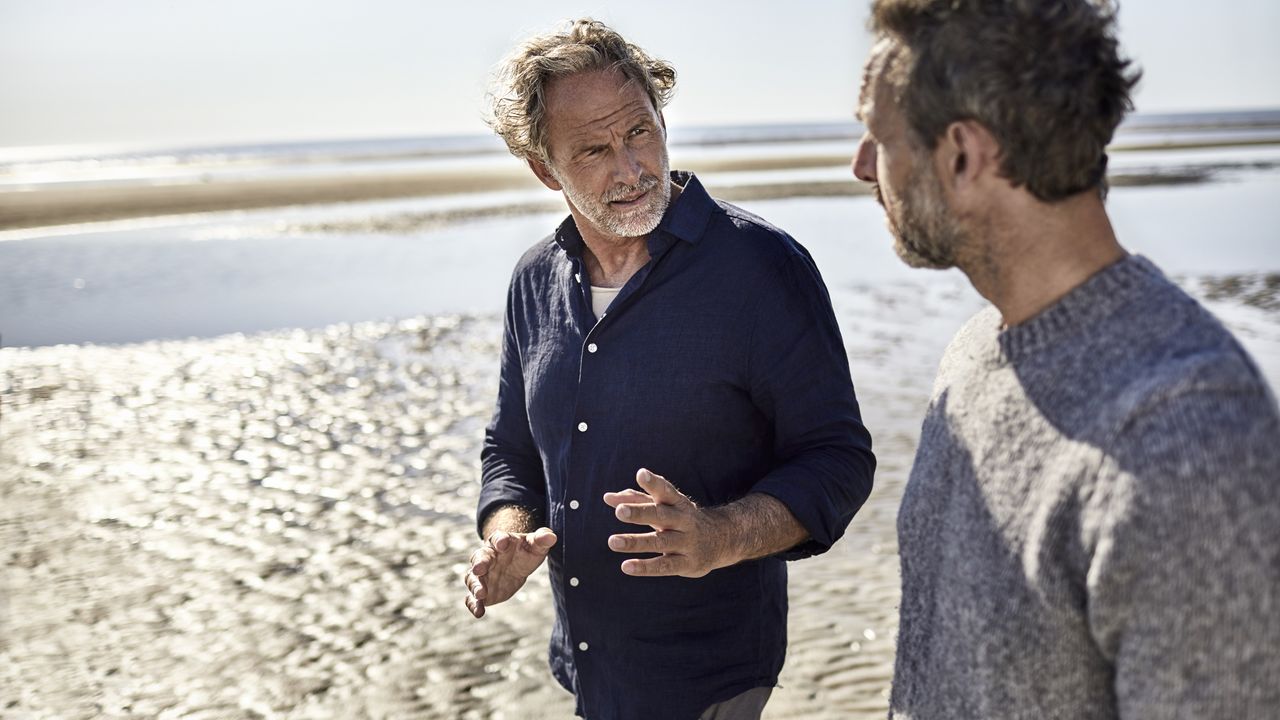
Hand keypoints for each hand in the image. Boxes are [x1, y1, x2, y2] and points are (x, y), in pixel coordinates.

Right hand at [463, 527, 556, 617]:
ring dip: (475, 585)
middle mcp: (487, 556)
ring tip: (480, 594)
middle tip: (479, 569)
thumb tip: (552, 537)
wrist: (516, 565)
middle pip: (479, 558)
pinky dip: (473, 604)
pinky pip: (472, 597)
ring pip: (473, 578)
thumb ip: (542, 539)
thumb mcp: (536, 545)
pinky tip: (478, 612)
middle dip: (479, 563)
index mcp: (500, 541)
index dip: (500, 540)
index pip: (497, 538)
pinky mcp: (482, 590)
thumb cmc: (526, 552)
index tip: (502, 543)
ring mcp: (482, 574)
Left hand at [602, 468, 733, 577]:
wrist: (722, 540)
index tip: (641, 474)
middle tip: (620, 511)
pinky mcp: (687, 564)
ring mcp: (686, 542)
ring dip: (636, 542)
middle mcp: (683, 521)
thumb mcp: (665, 506)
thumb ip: (637, 500)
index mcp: (678, 503)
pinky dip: (646, 567)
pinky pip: (664, 566)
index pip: (666, 491)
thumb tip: (607, 497)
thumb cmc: (681, 519)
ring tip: (612, 541)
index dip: (654, 483)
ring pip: (660, 542)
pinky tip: (626, 566)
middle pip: (662, 515)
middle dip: (641, 513)